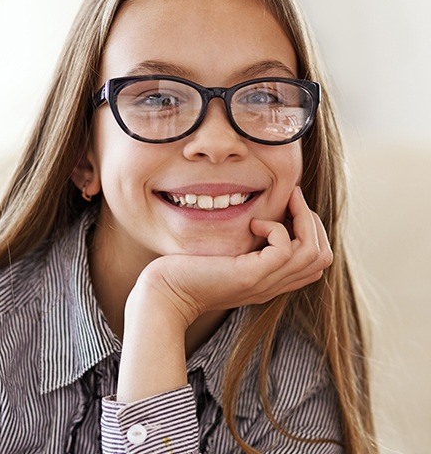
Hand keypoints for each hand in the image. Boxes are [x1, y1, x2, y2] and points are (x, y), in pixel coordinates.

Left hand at [136, 186, 332, 327]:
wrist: (166, 292)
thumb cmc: (189, 269)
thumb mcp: (228, 255)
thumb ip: (249, 244)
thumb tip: (262, 216)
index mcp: (271, 280)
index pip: (317, 261)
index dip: (313, 230)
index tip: (292, 205)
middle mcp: (273, 284)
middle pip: (323, 257)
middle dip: (314, 221)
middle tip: (293, 197)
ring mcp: (264, 282)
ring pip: (313, 253)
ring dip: (303, 218)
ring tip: (284, 200)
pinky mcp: (250, 276)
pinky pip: (284, 250)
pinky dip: (276, 228)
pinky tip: (254, 222)